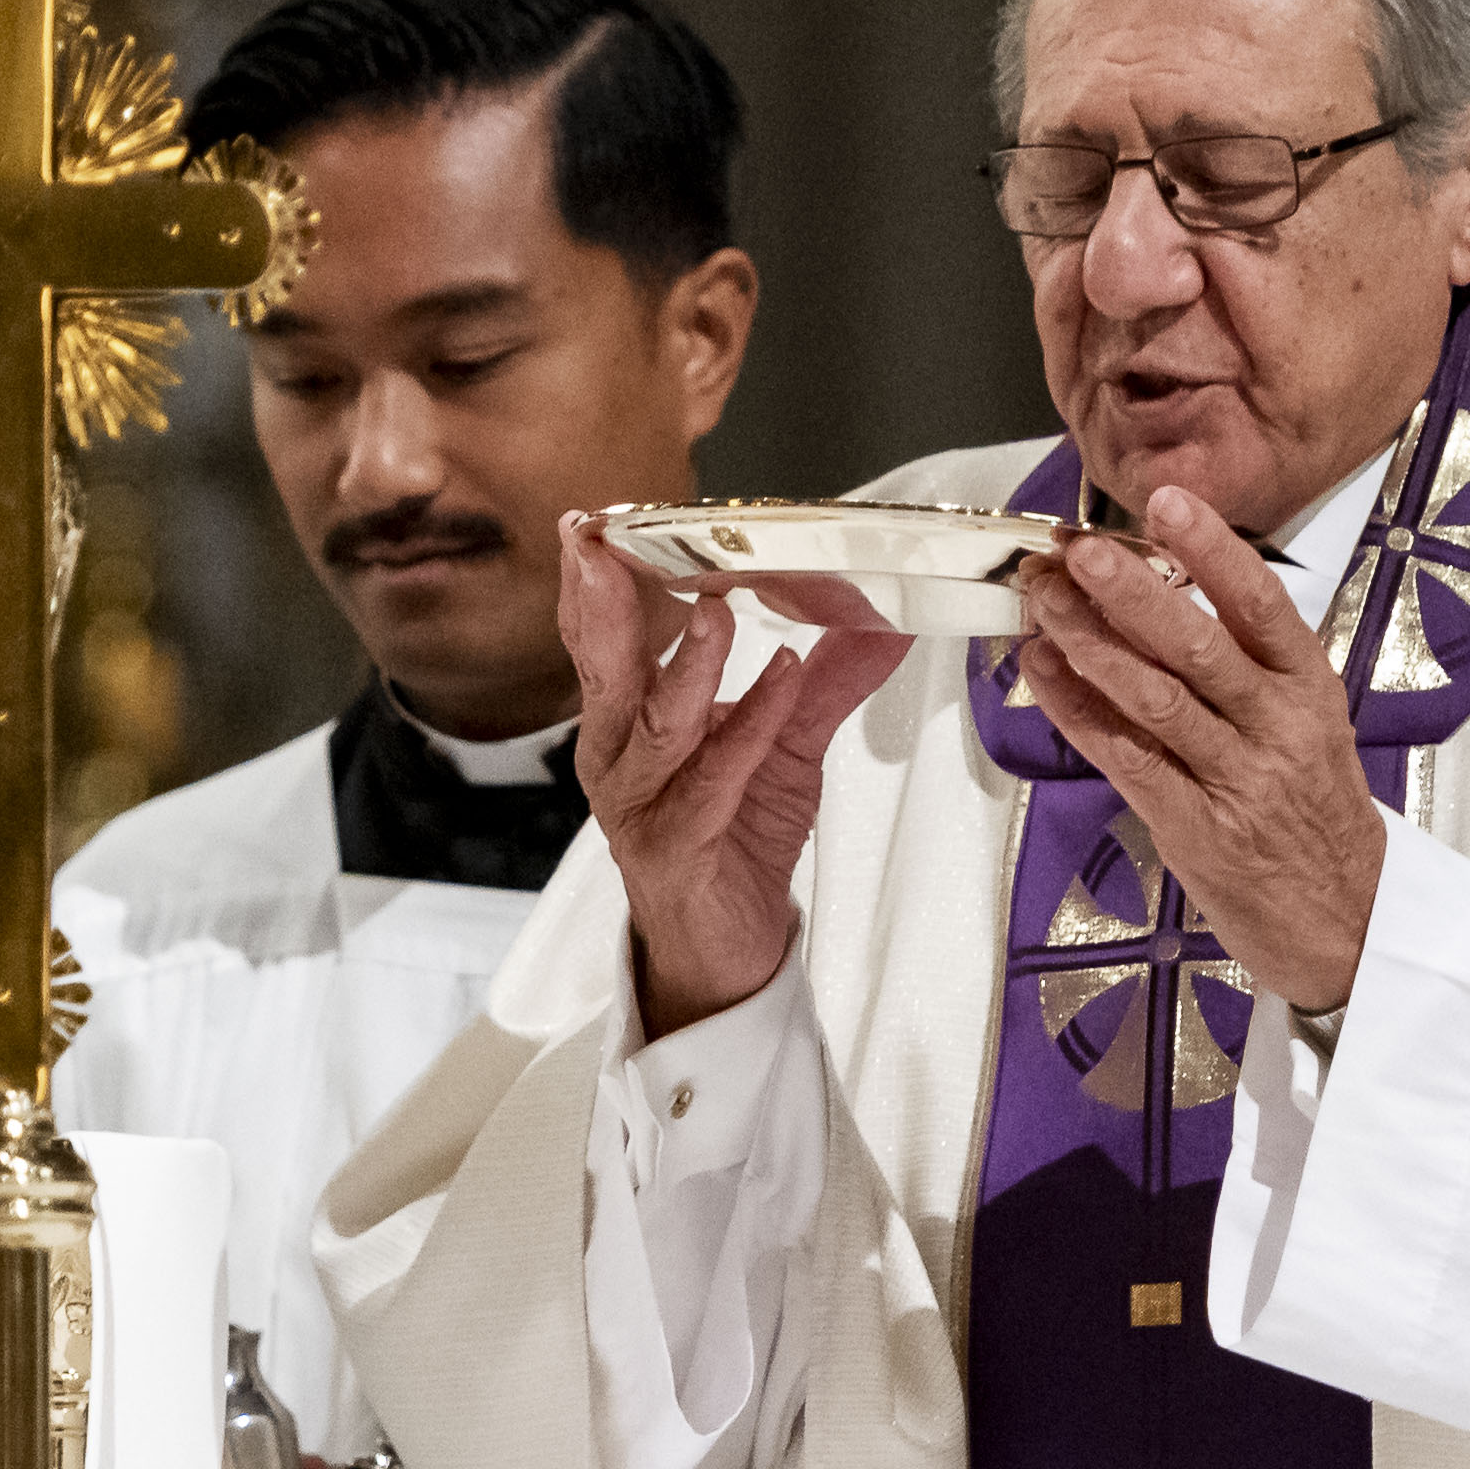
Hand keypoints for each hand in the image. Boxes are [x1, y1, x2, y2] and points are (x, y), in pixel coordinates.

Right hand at [570, 524, 907, 1034]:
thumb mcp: (779, 745)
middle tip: (608, 546)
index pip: (597, 638)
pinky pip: (715, 780)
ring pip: (655, 724)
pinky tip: (785, 681)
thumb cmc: (732, 836)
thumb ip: (822, 680)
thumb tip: (877, 619)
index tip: (599, 524)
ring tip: (720, 611)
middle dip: (600, 604)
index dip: (592, 582)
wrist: (728, 944)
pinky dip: (750, 726)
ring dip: (689, 664)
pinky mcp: (679, 848)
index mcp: (623, 721)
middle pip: (601, 670)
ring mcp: (642, 806)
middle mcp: (618, 758)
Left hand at [1012, 491, 1381, 1009]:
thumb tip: (1158, 594)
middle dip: (1130, 591)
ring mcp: (1237, 781)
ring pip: (1154, 698)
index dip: (1212, 549)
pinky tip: (1043, 671)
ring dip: (1089, 642)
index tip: (1167, 501)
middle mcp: (1278, 728)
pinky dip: (1078, 710)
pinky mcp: (1197, 830)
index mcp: (1310, 690)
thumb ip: (1249, 669)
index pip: (1262, 604)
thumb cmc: (1317, 814)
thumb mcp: (1310, 727)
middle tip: (1077, 549)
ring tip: (1044, 600)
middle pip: (1197, 645)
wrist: (1350, 923)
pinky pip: (1126, 758)